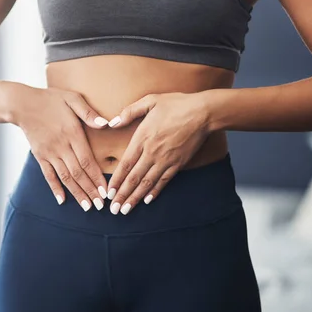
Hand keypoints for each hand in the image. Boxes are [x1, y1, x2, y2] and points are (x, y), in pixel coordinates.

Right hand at [9, 84, 108, 210]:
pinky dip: (55, 188)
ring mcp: (49, 153)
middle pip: (78, 173)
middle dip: (90, 191)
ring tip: (87, 207)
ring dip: (77, 193)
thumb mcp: (72, 98)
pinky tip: (62, 200)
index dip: (97, 177)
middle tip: (101, 205)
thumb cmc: (51, 99)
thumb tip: (106, 124)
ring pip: (65, 177)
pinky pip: (48, 175)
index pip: (87, 160)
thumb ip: (89, 112)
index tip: (105, 191)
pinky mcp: (40, 156)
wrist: (22, 104)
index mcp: (72, 133)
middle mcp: (61, 146)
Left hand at [105, 92, 210, 214]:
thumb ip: (129, 112)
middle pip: (134, 178)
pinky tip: (147, 200)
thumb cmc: (176, 104)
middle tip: (114, 209)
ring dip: (136, 198)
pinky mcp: (178, 163)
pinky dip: (155, 192)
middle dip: (123, 195)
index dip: (116, 180)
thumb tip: (113, 122)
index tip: (109, 193)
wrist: (203, 113)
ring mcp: (166, 160)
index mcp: (142, 138)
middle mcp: (152, 152)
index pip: (126, 164)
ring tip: (126, 210)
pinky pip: (164, 181)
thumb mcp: (150, 101)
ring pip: (147, 183)